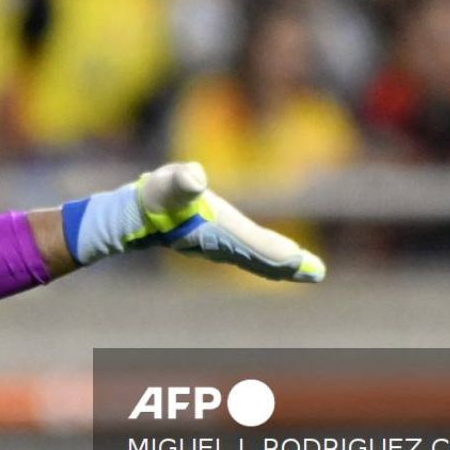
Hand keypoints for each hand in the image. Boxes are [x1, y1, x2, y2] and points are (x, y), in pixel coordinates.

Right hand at [61, 162, 325, 282]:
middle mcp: (224, 246)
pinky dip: (267, 258)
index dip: (279, 253)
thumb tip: (193, 177)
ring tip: (302, 268)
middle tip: (317, 273)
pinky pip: (250, 254)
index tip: (305, 263)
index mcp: (220, 233)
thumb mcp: (170, 183)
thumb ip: (183, 180)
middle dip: (289, 266)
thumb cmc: (155, 196)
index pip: (256, 245)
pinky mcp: (216, 244)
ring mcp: (220, 248)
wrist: (132, 217)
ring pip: (257, 259)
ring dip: (280, 264)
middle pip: (263, 259)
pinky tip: (276, 259)